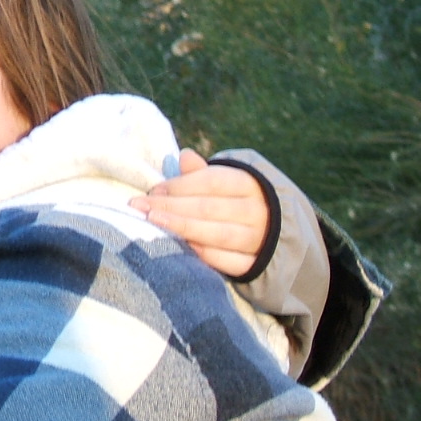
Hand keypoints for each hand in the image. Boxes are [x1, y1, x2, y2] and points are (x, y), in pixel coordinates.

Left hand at [131, 149, 270, 277]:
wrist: (281, 235)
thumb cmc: (240, 203)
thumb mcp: (230, 183)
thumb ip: (204, 173)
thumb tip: (185, 155)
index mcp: (251, 185)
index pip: (212, 181)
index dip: (180, 185)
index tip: (152, 190)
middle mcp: (259, 211)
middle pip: (209, 208)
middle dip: (170, 206)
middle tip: (140, 207)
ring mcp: (260, 240)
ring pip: (218, 234)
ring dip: (182, 228)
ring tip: (153, 222)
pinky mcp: (257, 265)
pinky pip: (228, 261)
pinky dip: (205, 255)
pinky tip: (181, 247)